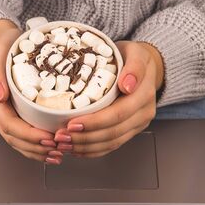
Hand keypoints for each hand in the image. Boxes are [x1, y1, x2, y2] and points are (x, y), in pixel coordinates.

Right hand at [0, 19, 62, 163]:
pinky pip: (21, 135)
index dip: (29, 135)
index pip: (9, 124)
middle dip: (36, 147)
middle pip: (13, 137)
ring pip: (17, 141)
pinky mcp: (12, 113)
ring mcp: (3, 113)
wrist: (0, 41)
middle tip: (58, 149)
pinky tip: (49, 150)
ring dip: (37, 151)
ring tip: (57, 154)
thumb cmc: (2, 45)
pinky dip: (35, 146)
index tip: (49, 138)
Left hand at [54, 41, 164, 157]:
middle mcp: (143, 113)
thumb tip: (127, 85)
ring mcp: (137, 124)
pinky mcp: (129, 131)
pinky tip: (75, 150)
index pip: (117, 114)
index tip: (71, 123)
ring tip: (62, 144)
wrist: (143, 65)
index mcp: (143, 95)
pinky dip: (91, 151)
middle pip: (112, 133)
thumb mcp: (134, 53)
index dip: (93, 122)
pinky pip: (111, 146)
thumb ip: (134, 67)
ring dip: (84, 147)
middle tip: (60, 137)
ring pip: (110, 143)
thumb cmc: (131, 57)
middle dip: (83, 138)